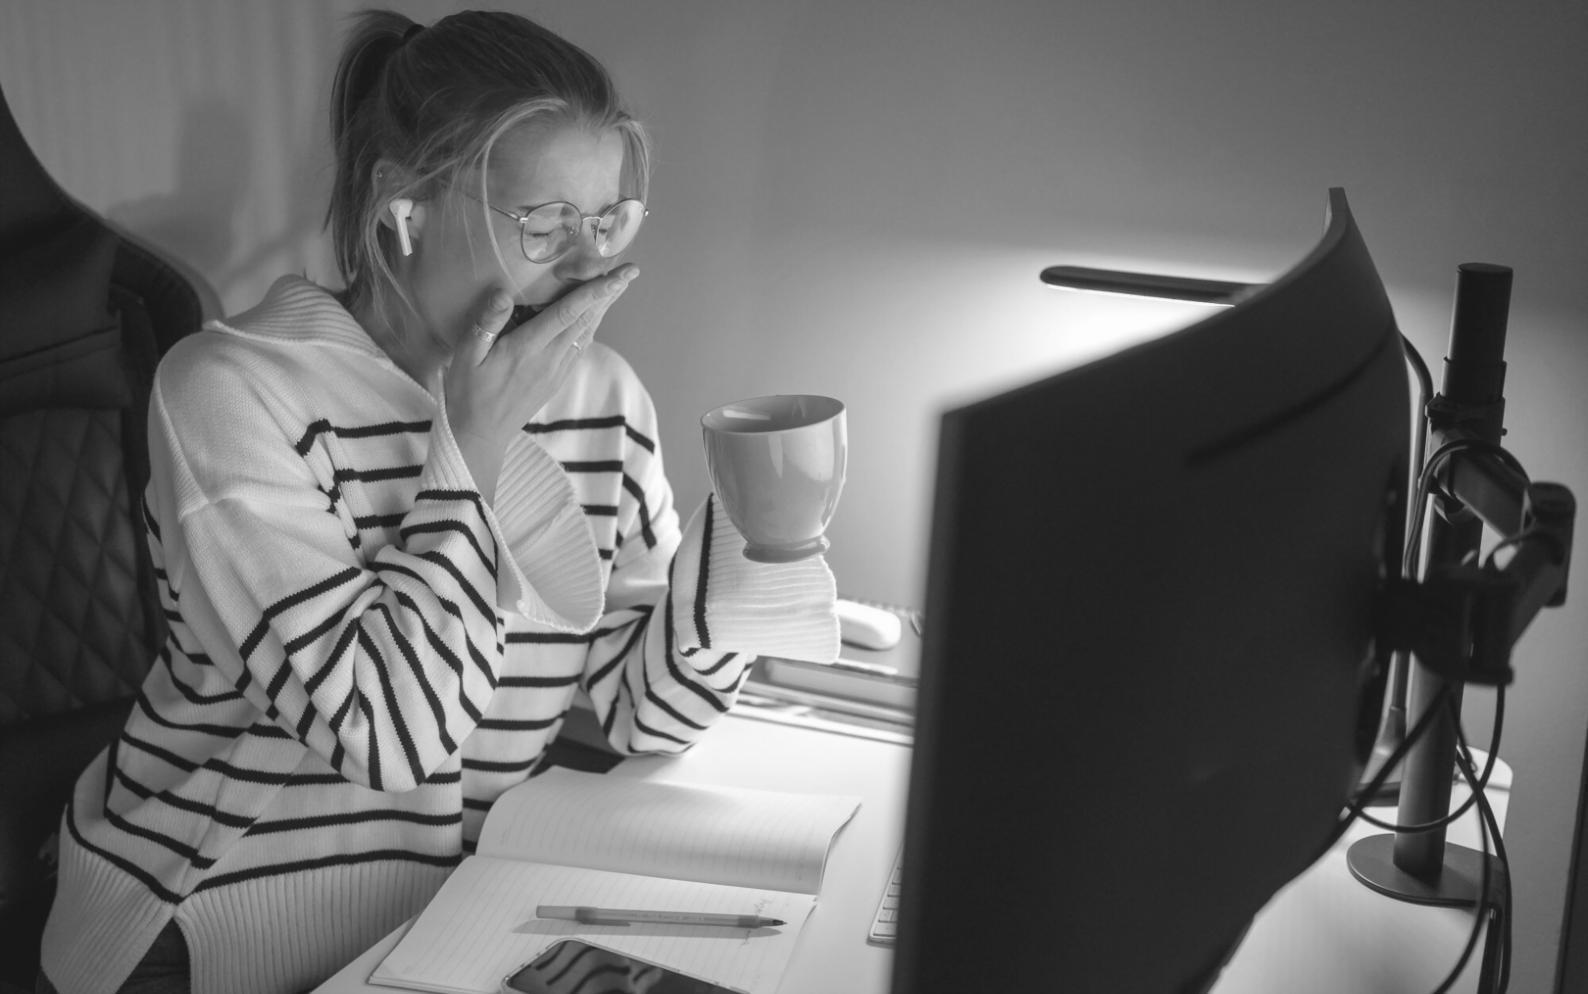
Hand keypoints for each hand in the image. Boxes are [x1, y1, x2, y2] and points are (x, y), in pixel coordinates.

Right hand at [444, 265, 636, 499]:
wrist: (480, 435)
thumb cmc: (467, 392)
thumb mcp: (466, 356)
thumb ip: (486, 323)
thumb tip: (503, 292)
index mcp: (528, 349)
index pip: (567, 313)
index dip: (594, 291)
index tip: (618, 275)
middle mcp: (550, 359)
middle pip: (586, 319)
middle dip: (609, 294)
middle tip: (630, 272)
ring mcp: (557, 371)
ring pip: (587, 333)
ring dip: (604, 308)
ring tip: (619, 286)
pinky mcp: (557, 379)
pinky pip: (580, 347)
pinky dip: (591, 326)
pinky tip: (595, 315)